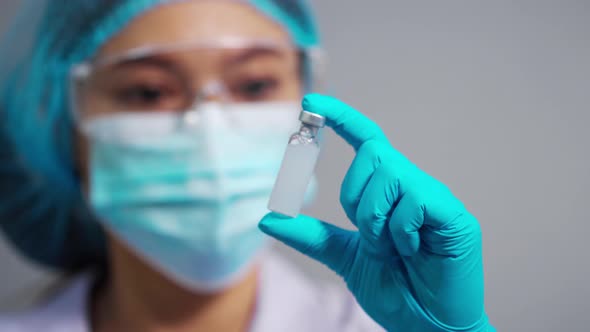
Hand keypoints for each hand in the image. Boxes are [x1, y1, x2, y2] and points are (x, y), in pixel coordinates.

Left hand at [259, 94, 493, 330]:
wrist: (425, 327)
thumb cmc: (395, 289)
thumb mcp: (346, 257)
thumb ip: (312, 236)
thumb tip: (268, 219)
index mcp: (388, 193)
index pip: (366, 140)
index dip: (340, 118)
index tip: (310, 103)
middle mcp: (411, 186)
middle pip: (372, 154)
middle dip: (356, 197)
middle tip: (371, 236)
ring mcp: (433, 199)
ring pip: (389, 172)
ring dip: (376, 218)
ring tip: (392, 247)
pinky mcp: (453, 216)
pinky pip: (414, 199)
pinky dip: (400, 230)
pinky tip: (411, 251)